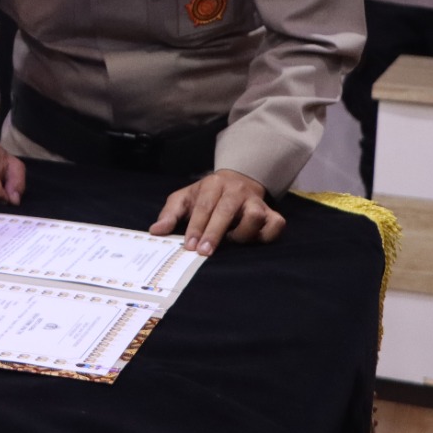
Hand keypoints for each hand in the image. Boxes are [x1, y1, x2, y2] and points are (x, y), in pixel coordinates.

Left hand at [150, 169, 284, 254]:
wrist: (237, 180)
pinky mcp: (272, 212)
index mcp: (213, 185)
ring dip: (241, 234)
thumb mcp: (185, 198)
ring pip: (254, 217)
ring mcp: (256, 201)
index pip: (204, 206)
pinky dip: (266, 236)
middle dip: (214, 233)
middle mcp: (236, 191)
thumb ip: (170, 214)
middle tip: (204, 252)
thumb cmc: (207, 196)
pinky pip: (276, 225)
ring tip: (231, 240)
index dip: (196, 227)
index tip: (190, 246)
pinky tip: (252, 240)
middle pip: (226, 211)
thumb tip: (156, 231)